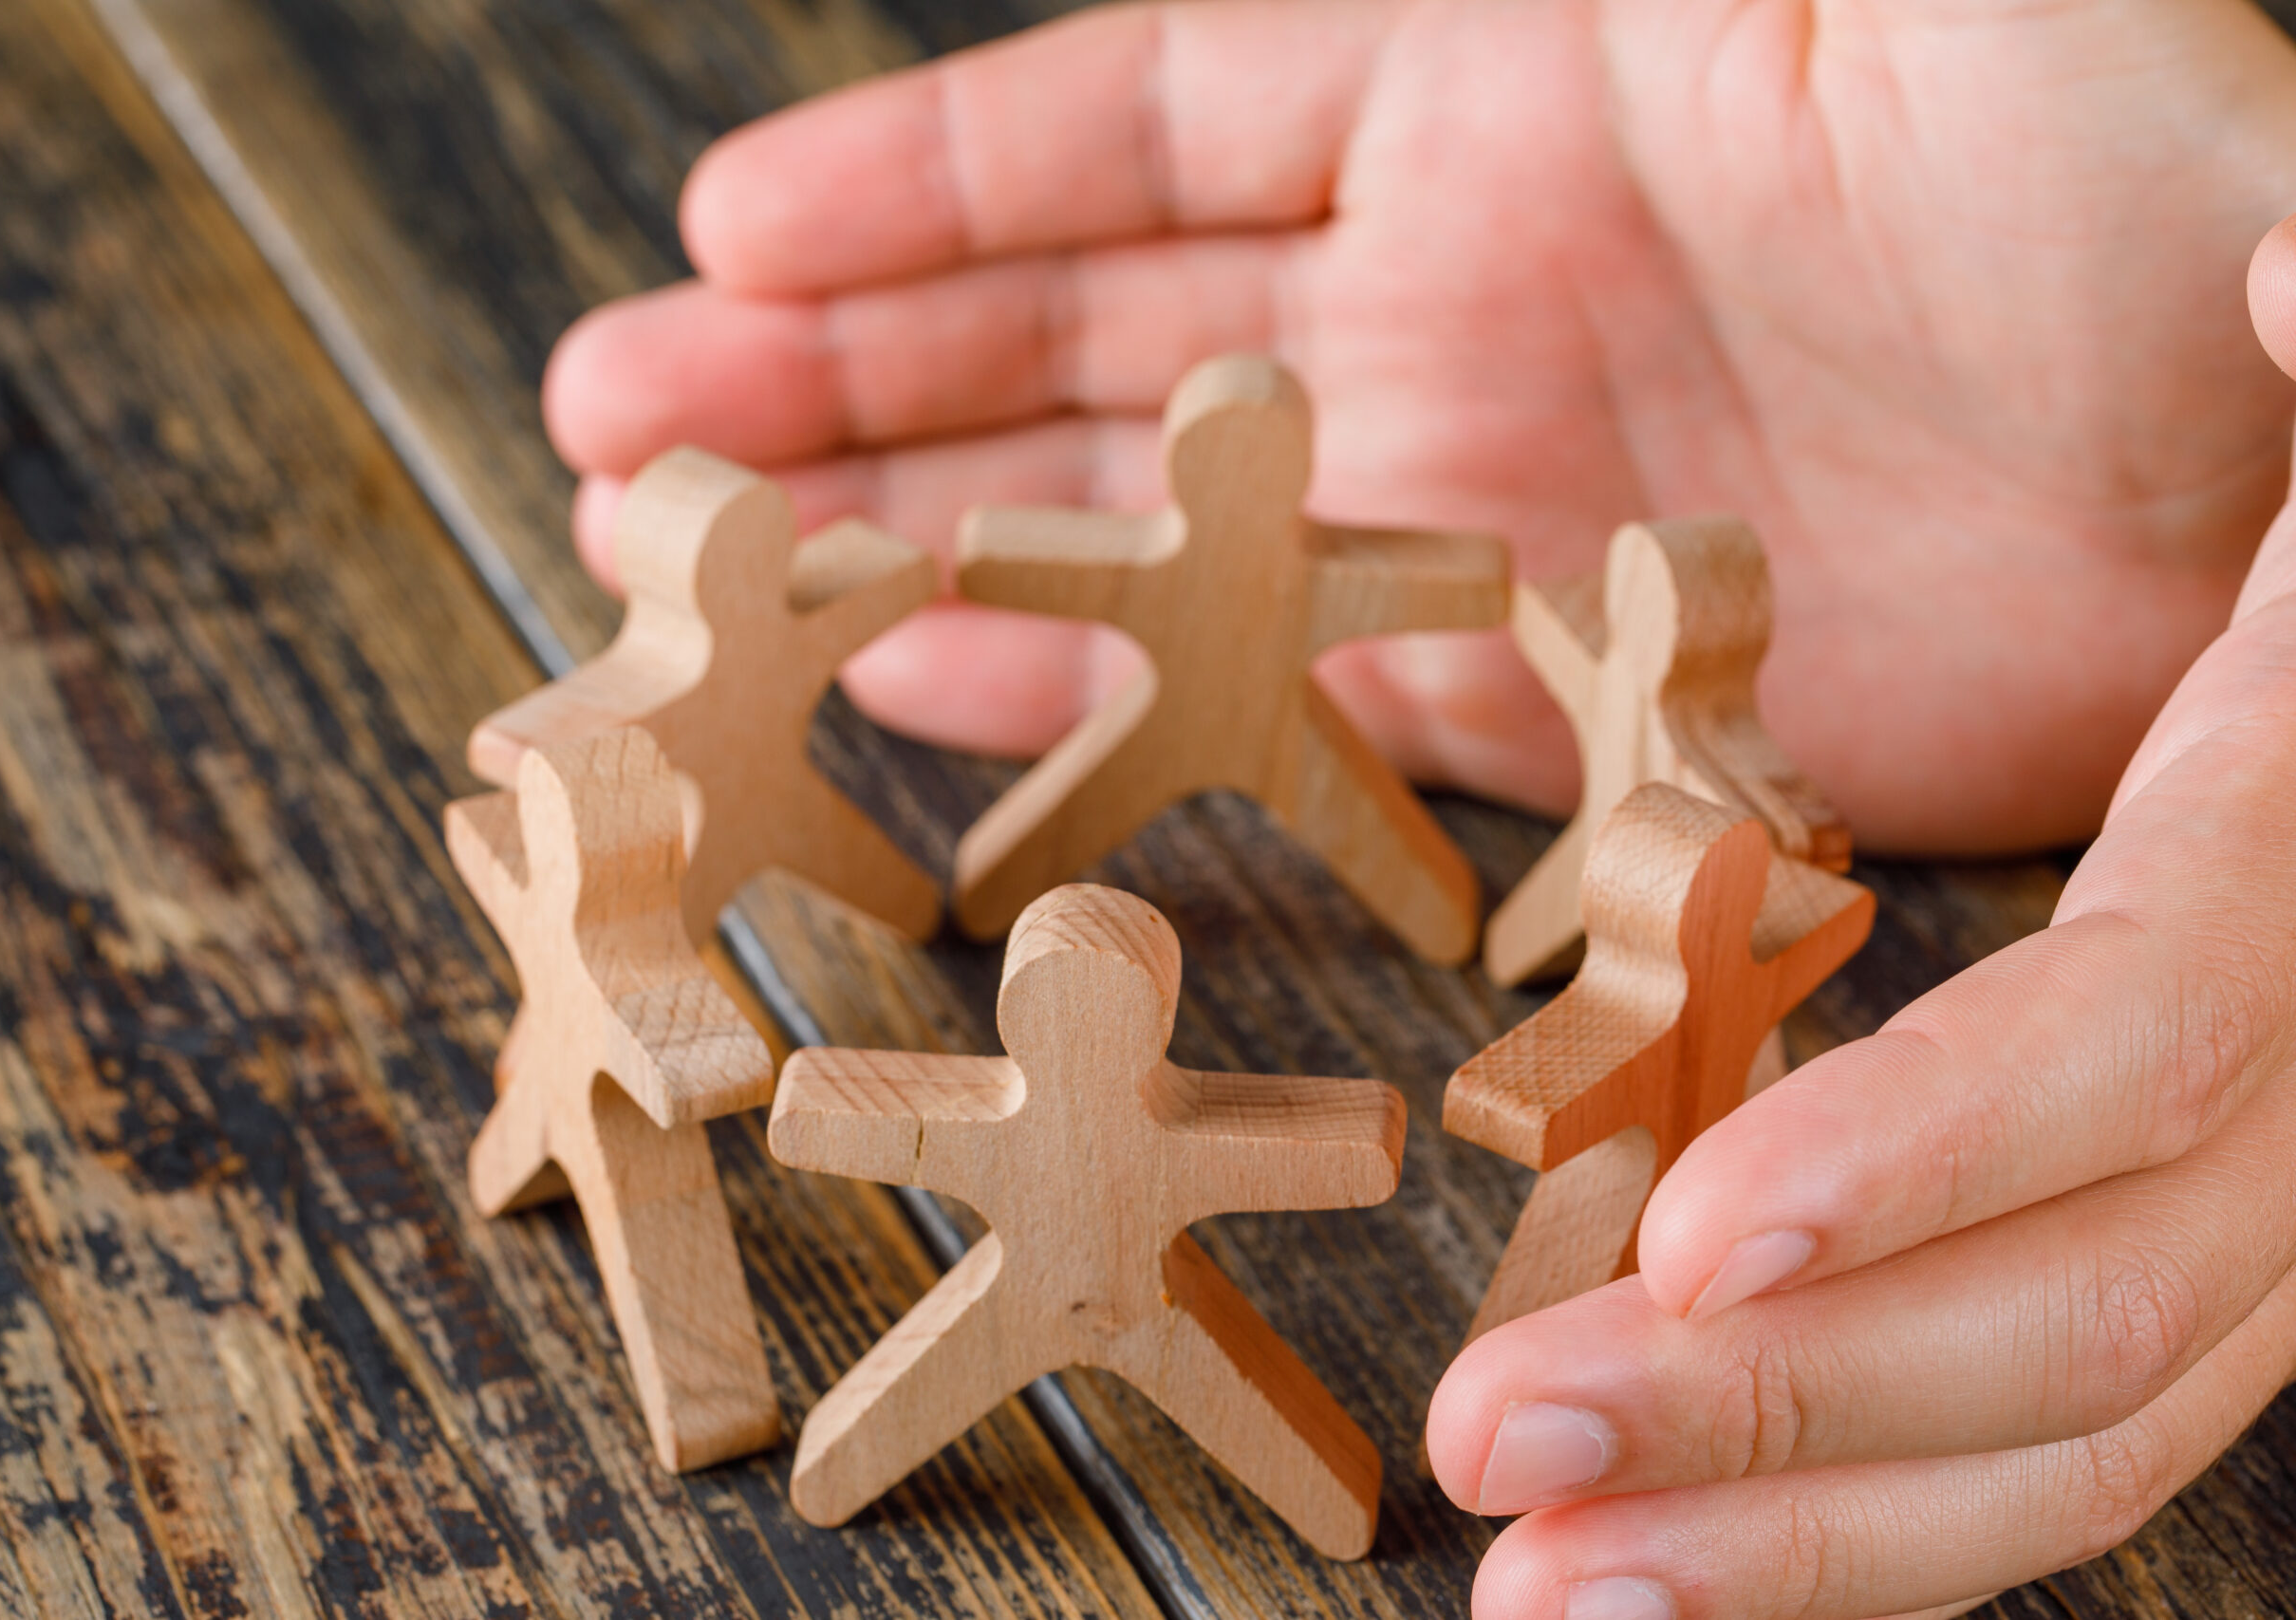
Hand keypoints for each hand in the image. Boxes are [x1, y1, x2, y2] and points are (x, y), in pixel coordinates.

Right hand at [541, 0, 2295, 853]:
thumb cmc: (2144, 140)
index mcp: (1497, 83)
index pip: (1139, 126)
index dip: (923, 186)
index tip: (722, 247)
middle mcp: (1458, 295)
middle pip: (1082, 338)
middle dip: (848, 384)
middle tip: (625, 449)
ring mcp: (1493, 505)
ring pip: (1145, 533)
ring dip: (925, 549)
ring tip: (716, 586)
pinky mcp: (1569, 692)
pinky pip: (1286, 703)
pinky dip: (1116, 712)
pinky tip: (943, 709)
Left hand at [1418, 219, 2295, 1619]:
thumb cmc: (2274, 544)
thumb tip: (2280, 280)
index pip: (2150, 1048)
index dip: (1936, 1155)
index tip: (1697, 1236)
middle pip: (2091, 1312)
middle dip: (1790, 1402)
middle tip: (1506, 1451)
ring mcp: (2250, 1213)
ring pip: (2066, 1432)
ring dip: (1794, 1534)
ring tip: (1549, 1590)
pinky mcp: (2153, 1259)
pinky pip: (2031, 1426)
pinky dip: (1841, 1516)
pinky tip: (1658, 1557)